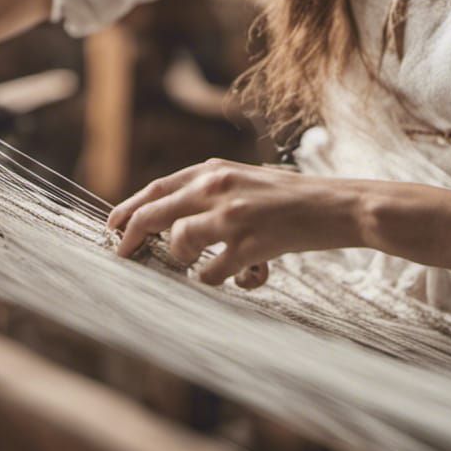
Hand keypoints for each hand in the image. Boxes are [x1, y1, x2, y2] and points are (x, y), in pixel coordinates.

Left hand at [107, 158, 363, 286]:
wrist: (337, 204)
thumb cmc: (293, 196)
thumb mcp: (247, 180)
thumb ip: (212, 191)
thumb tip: (173, 215)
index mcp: (216, 169)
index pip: (158, 188)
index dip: (129, 207)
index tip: (113, 225)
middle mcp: (218, 187)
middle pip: (154, 212)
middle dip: (131, 235)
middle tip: (122, 254)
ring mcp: (232, 215)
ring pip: (179, 243)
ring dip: (184, 260)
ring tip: (202, 264)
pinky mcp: (250, 244)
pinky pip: (212, 273)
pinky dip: (218, 280)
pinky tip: (242, 276)